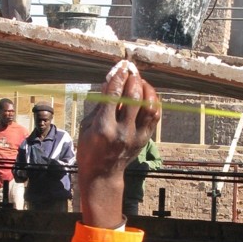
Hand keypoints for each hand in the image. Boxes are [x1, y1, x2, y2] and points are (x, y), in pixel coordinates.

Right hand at [77, 61, 160, 228]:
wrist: (103, 175)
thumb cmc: (90, 148)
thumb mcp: (87, 125)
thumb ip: (100, 103)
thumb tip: (111, 80)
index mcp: (103, 128)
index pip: (114, 95)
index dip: (119, 77)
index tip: (121, 66)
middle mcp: (122, 131)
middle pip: (134, 97)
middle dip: (133, 79)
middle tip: (131, 70)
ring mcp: (136, 136)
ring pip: (149, 105)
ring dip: (146, 88)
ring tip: (139, 82)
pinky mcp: (145, 139)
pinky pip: (155, 115)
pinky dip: (153, 101)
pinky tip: (146, 94)